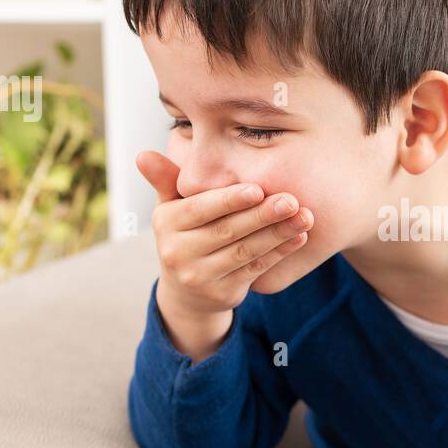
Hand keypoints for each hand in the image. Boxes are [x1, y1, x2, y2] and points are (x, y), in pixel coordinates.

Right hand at [136, 150, 313, 320]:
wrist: (187, 290)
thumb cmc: (185, 232)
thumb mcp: (171, 206)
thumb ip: (166, 179)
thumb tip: (142, 155)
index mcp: (166, 224)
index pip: (199, 210)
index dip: (228, 200)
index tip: (257, 188)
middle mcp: (178, 253)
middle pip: (227, 231)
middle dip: (262, 215)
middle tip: (291, 200)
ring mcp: (201, 277)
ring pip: (245, 251)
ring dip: (278, 233)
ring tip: (305, 216)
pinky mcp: (224, 293)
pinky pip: (256, 269)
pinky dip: (280, 252)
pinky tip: (299, 236)